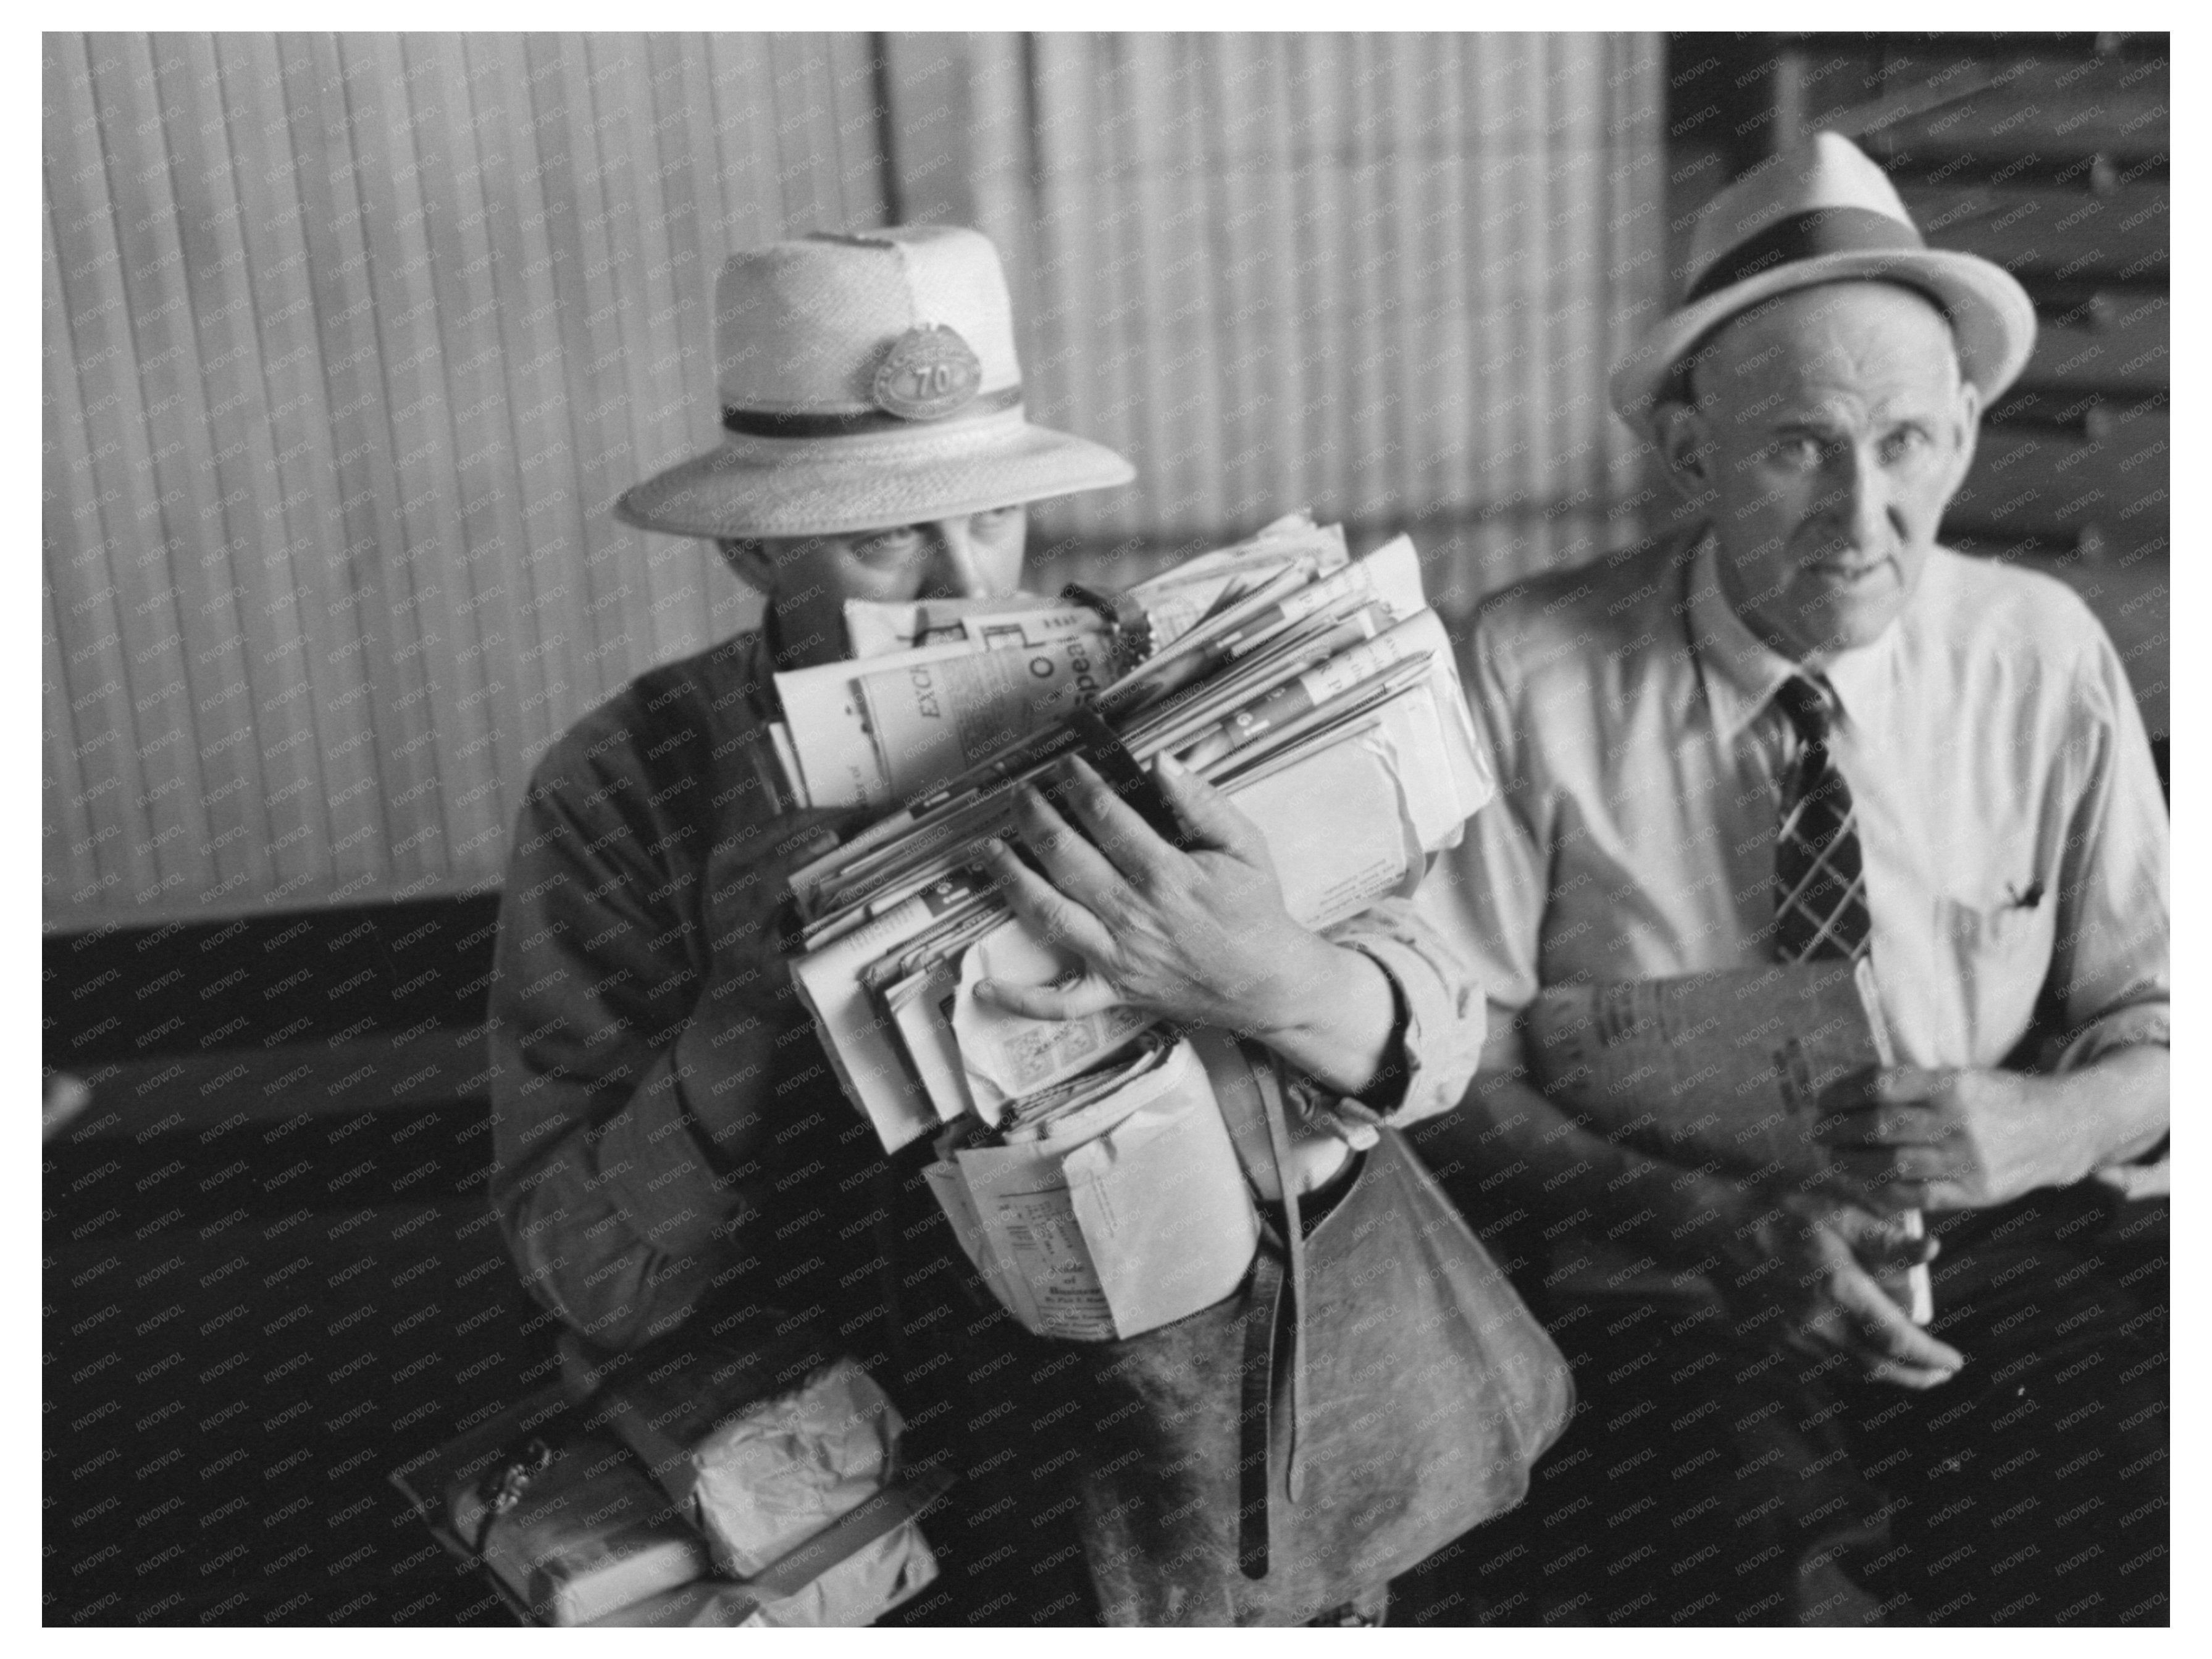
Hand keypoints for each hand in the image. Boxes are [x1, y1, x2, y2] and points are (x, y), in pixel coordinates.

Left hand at [974, 752, 1344, 1039]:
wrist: (1269, 983)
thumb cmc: (1257, 911)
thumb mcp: (1245, 846)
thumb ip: (1203, 803)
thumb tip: (1163, 762)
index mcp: (1167, 875)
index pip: (1109, 819)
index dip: (1081, 787)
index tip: (1066, 765)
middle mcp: (1134, 915)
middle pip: (1067, 859)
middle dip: (1036, 819)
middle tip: (1020, 794)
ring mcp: (1119, 957)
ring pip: (1051, 916)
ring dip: (1012, 881)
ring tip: (988, 850)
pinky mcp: (1115, 992)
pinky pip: (1060, 1004)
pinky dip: (1020, 1000)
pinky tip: (982, 987)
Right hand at [1714, 1191, 1962, 1389]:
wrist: (1714, 1229)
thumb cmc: (1777, 1213)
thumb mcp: (1835, 1213)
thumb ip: (1885, 1236)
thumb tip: (1932, 1250)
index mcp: (1839, 1290)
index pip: (1898, 1338)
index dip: (1931, 1356)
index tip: (1956, 1362)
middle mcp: (1818, 1323)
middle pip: (1879, 1367)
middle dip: (1916, 1376)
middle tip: (1941, 1375)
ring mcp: (1793, 1337)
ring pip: (1850, 1372)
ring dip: (1885, 1376)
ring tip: (1910, 1371)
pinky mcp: (1774, 1341)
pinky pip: (1821, 1367)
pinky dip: (1850, 1370)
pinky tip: (1861, 1359)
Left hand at [1815, 1066, 2088, 1212]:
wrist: (2062, 1128)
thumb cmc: (2001, 1099)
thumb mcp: (1964, 1076)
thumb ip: (1917, 1084)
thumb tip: (1854, 1089)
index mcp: (1952, 1084)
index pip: (1882, 1085)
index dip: (1845, 1092)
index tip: (1824, 1099)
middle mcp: (1958, 1121)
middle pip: (1882, 1126)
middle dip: (1840, 1130)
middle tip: (1819, 1131)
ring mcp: (1968, 1159)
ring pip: (1894, 1164)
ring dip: (1853, 1162)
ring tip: (1833, 1158)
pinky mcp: (1976, 1191)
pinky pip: (1919, 1196)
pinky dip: (1885, 1192)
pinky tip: (1864, 1185)